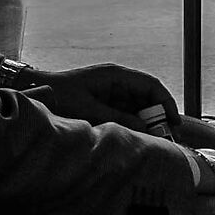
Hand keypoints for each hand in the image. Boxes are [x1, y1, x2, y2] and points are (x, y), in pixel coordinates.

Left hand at [28, 62, 178, 131]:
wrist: (40, 91)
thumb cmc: (62, 96)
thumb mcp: (91, 110)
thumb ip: (118, 118)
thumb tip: (144, 129)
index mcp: (116, 75)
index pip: (151, 85)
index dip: (166, 102)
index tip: (174, 122)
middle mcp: (117, 79)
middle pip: (147, 95)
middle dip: (158, 115)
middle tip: (165, 137)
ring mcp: (112, 89)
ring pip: (138, 105)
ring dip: (146, 121)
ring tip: (152, 139)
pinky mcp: (105, 99)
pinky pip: (126, 110)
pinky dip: (133, 122)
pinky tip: (135, 135)